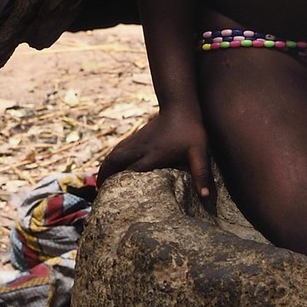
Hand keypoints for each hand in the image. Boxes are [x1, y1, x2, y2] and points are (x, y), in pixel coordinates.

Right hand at [97, 106, 214, 202]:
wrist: (180, 105)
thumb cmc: (191, 131)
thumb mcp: (199, 153)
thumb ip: (202, 174)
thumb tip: (206, 197)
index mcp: (154, 155)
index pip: (132, 173)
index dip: (122, 186)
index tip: (114, 200)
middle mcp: (141, 148)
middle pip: (115, 162)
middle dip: (105, 177)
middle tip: (100, 194)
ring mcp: (136, 141)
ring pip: (114, 154)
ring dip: (105, 168)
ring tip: (100, 184)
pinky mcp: (136, 137)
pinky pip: (118, 149)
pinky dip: (110, 159)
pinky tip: (110, 166)